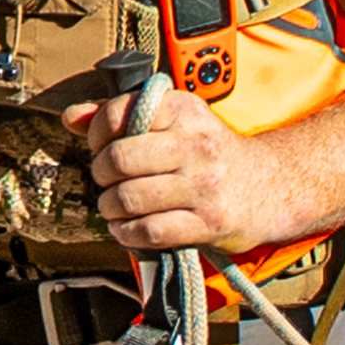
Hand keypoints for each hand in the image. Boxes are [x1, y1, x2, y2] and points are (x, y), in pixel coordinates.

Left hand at [66, 85, 286, 253]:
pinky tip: (128, 228)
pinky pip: (148, 232)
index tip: (101, 146)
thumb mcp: (173, 122)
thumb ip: (122, 115)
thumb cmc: (209, 154)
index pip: (119, 114)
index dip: (97, 134)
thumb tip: (71, 117)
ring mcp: (204, 186)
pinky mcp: (210, 223)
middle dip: (100, 175)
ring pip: (128, 198)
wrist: (272, 185)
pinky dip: (127, 234)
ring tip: (115, 206)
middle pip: (118, 160)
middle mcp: (195, 145)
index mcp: (183, 111)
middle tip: (107, 180)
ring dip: (109, 207)